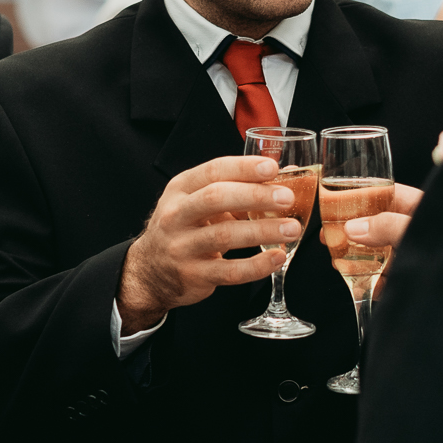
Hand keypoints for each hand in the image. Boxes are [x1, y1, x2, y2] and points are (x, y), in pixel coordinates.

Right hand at [117, 156, 296, 330]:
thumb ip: (237, 188)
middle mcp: (176, 214)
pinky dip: (257, 266)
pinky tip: (278, 257)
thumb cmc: (184, 227)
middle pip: (216, 198)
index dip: (243, 168)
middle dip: (255, 196)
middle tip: (287, 198)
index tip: (273, 167)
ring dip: (262, 231)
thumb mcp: (198, 201)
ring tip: (292, 229)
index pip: (212, 171)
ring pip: (224, 235)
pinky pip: (229, 271)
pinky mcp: (193, 275)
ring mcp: (182, 246)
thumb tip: (288, 173)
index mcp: (181, 189)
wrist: (151, 270)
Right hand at [338, 184, 422, 294]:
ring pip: (382, 253)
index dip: (361, 196)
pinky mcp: (417, 281)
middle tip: (328, 236)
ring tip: (338, 261)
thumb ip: (387, 227)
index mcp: (424, 209)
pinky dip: (374, 282)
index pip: (389, 194)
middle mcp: (420, 231)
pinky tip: (363, 286)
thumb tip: (353, 228)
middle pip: (380, 225)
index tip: (336, 203)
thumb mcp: (417, 231)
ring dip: (359, 258)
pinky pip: (391, 279)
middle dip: (354, 232)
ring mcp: (417, 256)